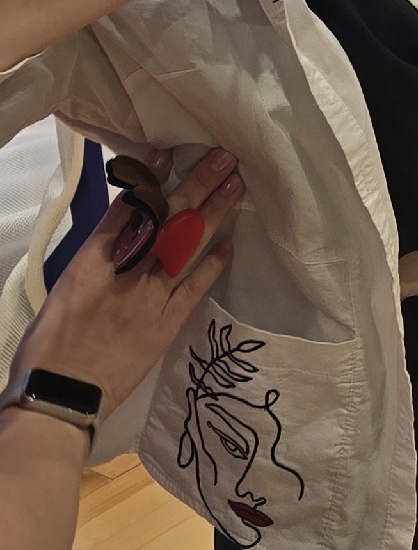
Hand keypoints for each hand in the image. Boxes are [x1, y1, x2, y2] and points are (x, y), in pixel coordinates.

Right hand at [9, 149, 243, 417]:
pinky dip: (213, 265)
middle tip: (224, 157)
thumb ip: (96, 258)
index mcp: (90, 261)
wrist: (59, 396)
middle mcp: (125, 273)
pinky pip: (195, 288)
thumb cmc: (49, 346)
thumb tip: (123, 232)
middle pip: (167, 218)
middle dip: (197, 184)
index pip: (125, 209)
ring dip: (214, 212)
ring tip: (235, 185)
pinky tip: (230, 243)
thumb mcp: (64, 289)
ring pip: (188, 245)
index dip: (149, 178)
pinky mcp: (165, 325)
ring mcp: (149, 298)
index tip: (169, 153)